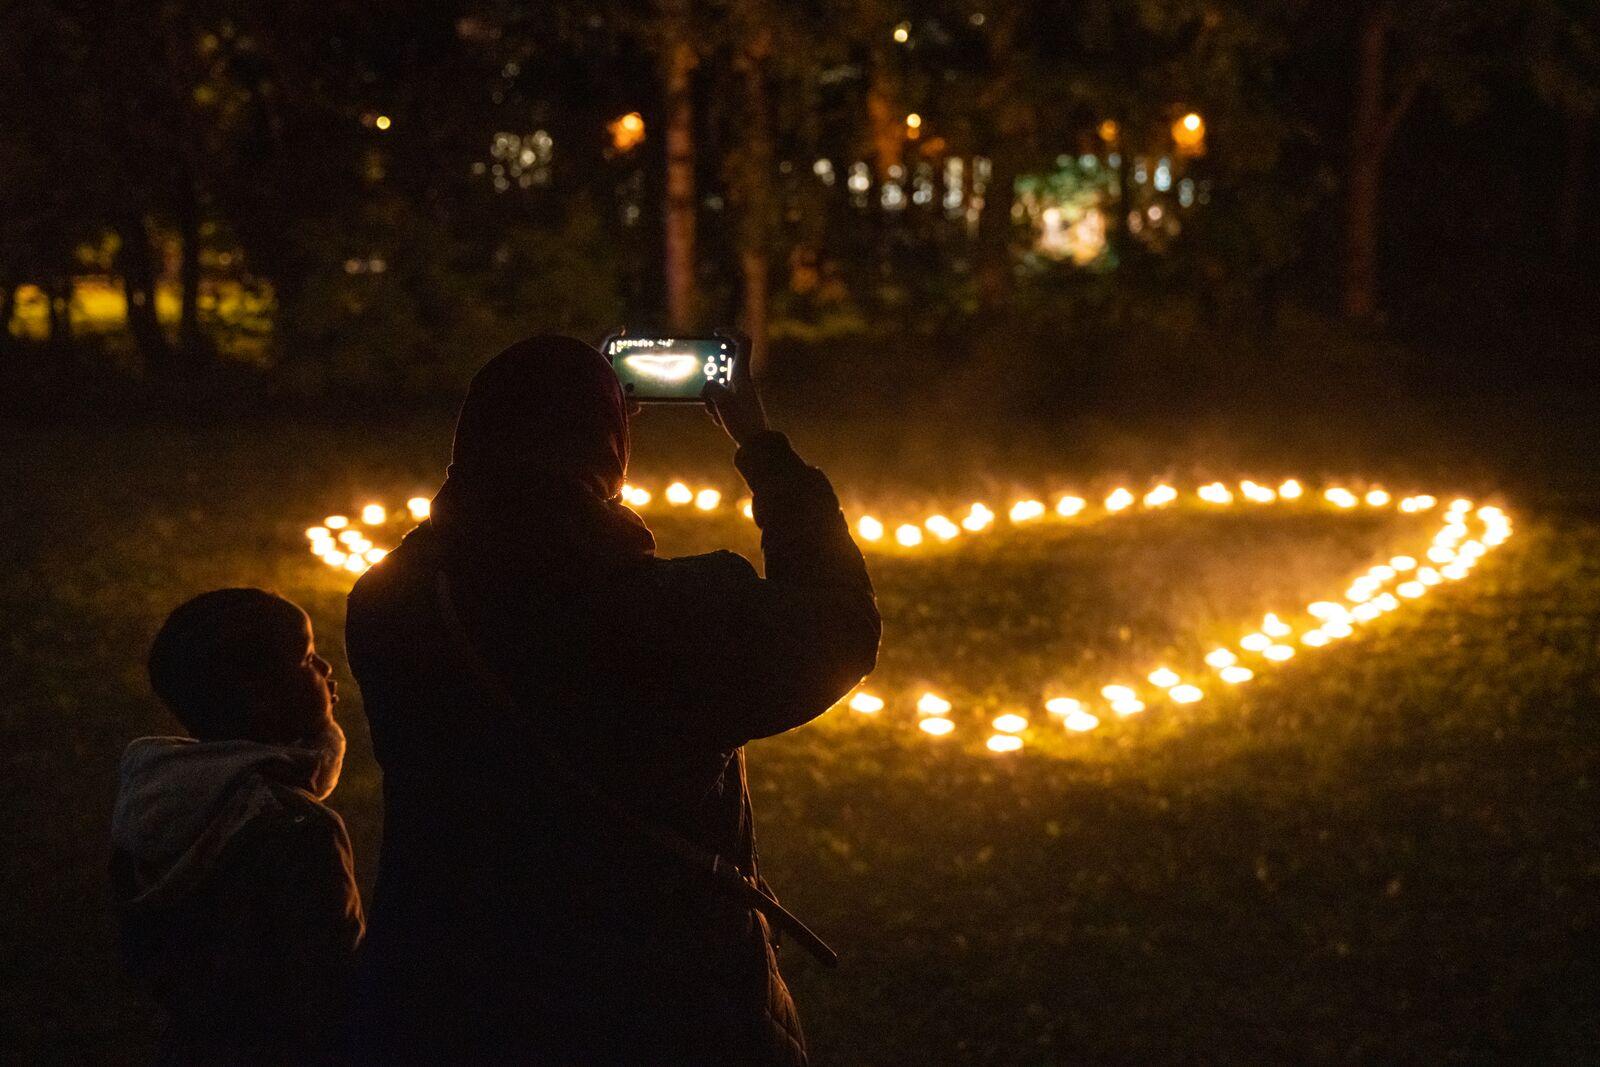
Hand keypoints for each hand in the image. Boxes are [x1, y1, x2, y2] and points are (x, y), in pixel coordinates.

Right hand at [703, 332, 768, 446]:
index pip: (742, 343)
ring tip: (717, 414)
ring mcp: (739, 393)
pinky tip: (720, 421)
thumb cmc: (743, 422)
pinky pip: (719, 400)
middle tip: (710, 397)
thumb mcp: (722, 402)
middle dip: (709, 381)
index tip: (716, 332)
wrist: (756, 444)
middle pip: (721, 369)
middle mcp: (742, 380)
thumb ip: (711, 387)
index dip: (730, 332)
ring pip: (717, 387)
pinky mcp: (737, 405)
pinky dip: (715, 408)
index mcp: (742, 374)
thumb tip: (709, 386)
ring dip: (710, 399)